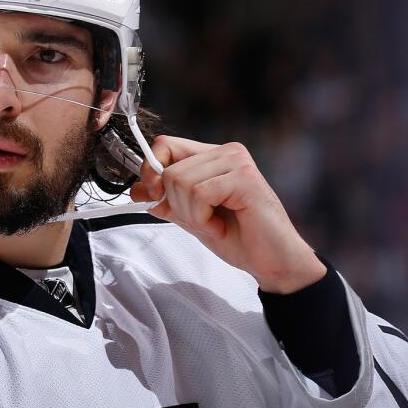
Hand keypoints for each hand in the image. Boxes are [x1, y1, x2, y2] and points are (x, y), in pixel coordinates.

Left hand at [129, 136, 325, 293]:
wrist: (272, 262)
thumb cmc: (238, 238)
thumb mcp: (192, 218)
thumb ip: (167, 201)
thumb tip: (136, 190)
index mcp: (212, 156)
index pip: (166, 145)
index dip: (150, 170)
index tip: (152, 196)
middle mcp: (226, 152)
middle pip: (169, 170)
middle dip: (176, 205)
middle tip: (202, 222)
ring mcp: (237, 162)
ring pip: (181, 182)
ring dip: (191, 215)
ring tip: (214, 225)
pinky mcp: (245, 178)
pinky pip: (199, 194)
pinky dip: (203, 219)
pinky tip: (221, 227)